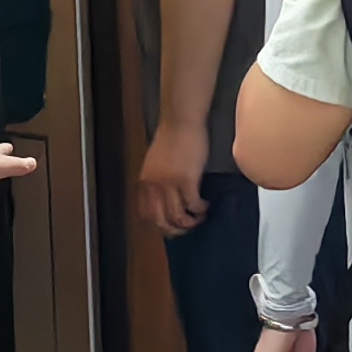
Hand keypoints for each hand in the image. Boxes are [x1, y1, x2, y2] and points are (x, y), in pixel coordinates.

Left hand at [137, 118, 211, 234]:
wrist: (181, 121)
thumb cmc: (171, 136)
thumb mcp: (156, 162)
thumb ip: (157, 178)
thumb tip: (166, 193)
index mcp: (145, 182)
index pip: (146, 213)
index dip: (159, 224)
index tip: (171, 225)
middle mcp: (154, 186)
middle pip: (161, 220)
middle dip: (175, 230)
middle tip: (188, 228)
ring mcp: (169, 185)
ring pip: (178, 216)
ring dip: (190, 222)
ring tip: (200, 218)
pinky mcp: (187, 181)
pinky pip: (193, 204)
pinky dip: (200, 209)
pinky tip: (206, 206)